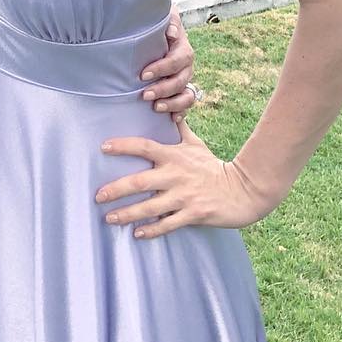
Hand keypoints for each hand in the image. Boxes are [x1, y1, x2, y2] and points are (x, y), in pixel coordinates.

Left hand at [95, 118, 280, 238]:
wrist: (243, 190)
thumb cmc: (214, 166)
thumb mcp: (196, 144)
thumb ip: (180, 128)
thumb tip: (171, 108)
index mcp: (173, 156)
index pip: (144, 146)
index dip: (123, 146)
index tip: (103, 147)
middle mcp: (175, 175)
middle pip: (139, 181)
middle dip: (116, 189)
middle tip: (98, 195)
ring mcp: (183, 196)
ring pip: (149, 207)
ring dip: (128, 214)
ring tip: (109, 218)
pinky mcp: (192, 214)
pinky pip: (167, 224)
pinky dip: (152, 229)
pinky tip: (137, 233)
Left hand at [139, 5, 195, 119]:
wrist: (161, 32)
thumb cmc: (159, 26)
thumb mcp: (164, 18)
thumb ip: (169, 22)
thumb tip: (171, 33)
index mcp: (183, 49)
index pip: (175, 61)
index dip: (161, 69)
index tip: (143, 74)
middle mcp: (187, 66)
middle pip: (180, 81)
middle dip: (163, 90)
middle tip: (145, 95)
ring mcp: (186, 80)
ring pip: (187, 96)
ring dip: (172, 104)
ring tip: (156, 108)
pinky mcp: (182, 91)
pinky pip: (187, 105)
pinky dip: (181, 113)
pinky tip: (172, 119)